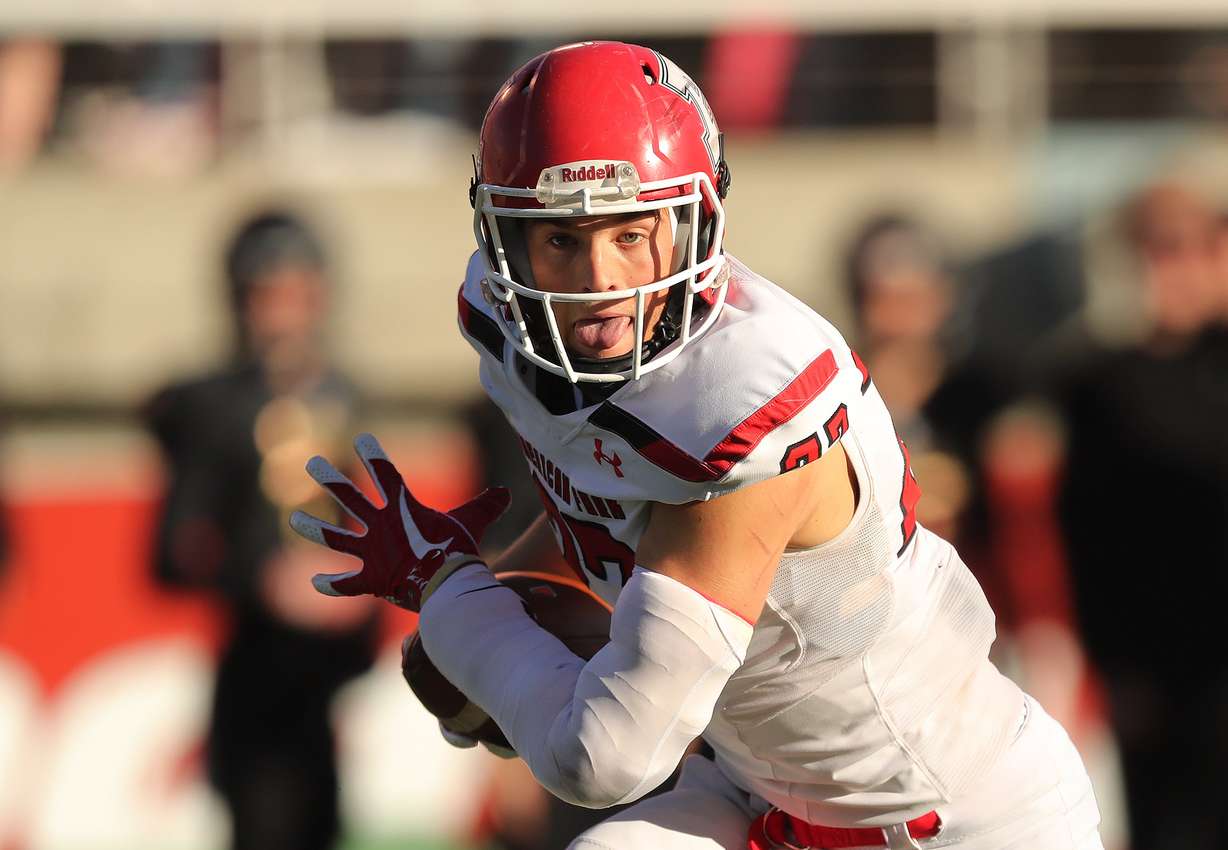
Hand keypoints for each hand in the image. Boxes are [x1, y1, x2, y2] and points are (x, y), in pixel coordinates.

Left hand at [289, 432, 509, 610]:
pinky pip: (346, 584)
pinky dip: (331, 585)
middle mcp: (381, 527)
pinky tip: (314, 583)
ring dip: (314, 528)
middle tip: (311, 463)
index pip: (386, 474)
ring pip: (336, 539)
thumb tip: (506, 493)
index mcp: (403, 508)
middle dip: (330, 479)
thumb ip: (485, 506)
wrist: (447, 585)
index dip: (374, 455)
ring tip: (295, 518)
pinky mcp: (371, 580)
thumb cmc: (459, 550)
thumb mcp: (473, 523)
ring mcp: (372, 553)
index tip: (361, 438)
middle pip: (350, 497)